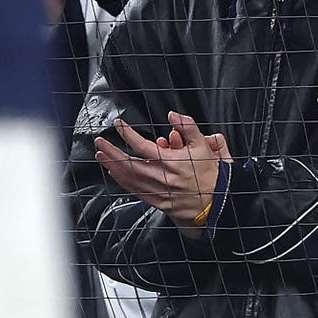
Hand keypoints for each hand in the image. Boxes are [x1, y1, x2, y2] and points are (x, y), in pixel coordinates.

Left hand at [94, 111, 230, 235]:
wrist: (217, 201)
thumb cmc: (211, 174)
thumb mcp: (203, 145)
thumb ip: (188, 127)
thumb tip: (173, 115)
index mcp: (172, 162)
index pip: (142, 145)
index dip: (128, 133)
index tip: (119, 125)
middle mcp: (162, 177)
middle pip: (129, 163)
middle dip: (112, 152)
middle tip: (100, 142)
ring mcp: (159, 191)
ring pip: (129, 178)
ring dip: (112, 166)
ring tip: (102, 156)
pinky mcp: (158, 202)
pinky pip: (135, 190)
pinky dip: (123, 181)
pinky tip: (115, 174)